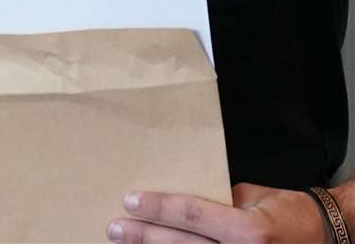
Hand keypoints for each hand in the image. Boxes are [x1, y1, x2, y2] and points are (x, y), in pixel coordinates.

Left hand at [108, 183, 329, 242]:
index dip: (159, 209)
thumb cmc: (286, 211)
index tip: (130, 201)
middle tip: (113, 228)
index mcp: (249, 231)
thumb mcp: (252, 197)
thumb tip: (177, 200)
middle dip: (145, 238)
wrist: (321, 238)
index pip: (194, 216)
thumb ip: (216, 200)